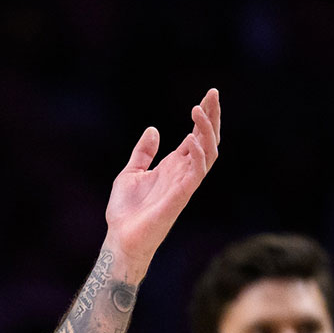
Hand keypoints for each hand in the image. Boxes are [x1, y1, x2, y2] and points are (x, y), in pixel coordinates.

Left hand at [103, 88, 220, 272]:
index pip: (195, 136)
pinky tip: (191, 137)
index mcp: (173, 166)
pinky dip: (198, 154)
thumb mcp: (130, 172)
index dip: (204, 116)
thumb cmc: (126, 211)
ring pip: (208, 154)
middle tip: (213, 94)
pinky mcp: (180, 197)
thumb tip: (153, 129)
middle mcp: (183, 173)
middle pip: (207, 141)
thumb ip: (143, 152)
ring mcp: (184, 184)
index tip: (209, 94)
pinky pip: (196, 173)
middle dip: (212, 117)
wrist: (120, 238)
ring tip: (199, 110)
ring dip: (206, 131)